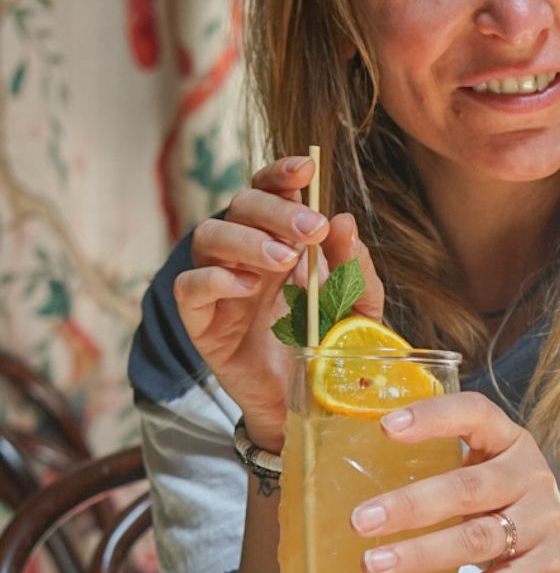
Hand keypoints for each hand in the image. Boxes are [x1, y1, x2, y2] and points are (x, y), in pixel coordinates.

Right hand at [173, 154, 384, 451]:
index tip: (306, 168)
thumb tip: (345, 221)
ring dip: (247, 240)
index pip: (268, 190)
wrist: (305, 404)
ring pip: (208, 236)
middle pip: (240, 205)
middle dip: (276, 210)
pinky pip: (188, 287)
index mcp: (279, 238)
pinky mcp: (201, 321)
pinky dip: (213, 279)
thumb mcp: (358, 310)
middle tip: (311, 229)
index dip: (281, 173)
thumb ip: (356, 270)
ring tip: (284, 261)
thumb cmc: (327, 348)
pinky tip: (245, 287)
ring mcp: (218, 284)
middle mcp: (243, 252)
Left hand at [349, 391, 559, 572]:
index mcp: (512, 445)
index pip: (476, 415)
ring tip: (373, 565)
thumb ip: (448, 472)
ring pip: (474, 540)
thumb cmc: (510, 515)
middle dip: (410, 505)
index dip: (434, 417)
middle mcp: (533, 479)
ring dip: (418, 555)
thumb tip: (361, 485)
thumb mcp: (492, 481)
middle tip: (359, 520)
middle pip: (467, 488)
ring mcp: (542, 528)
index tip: (386, 426)